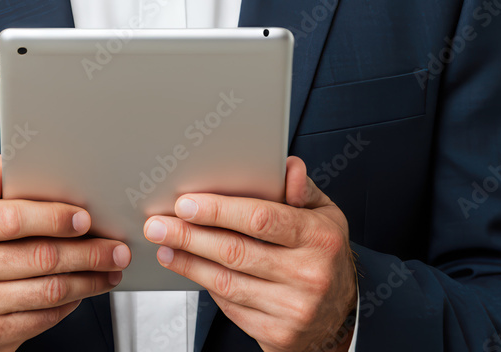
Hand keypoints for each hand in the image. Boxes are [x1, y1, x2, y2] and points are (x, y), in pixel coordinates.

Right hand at [0, 153, 130, 351]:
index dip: (53, 218)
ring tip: (112, 269)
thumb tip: (3, 163)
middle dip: (87, 252)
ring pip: (48, 291)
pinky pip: (42, 318)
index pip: (13, 219)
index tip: (85, 218)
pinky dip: (71, 304)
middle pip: (40, 257)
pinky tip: (86, 290)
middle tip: (117, 248)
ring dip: (89, 280)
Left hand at [142, 156, 356, 351]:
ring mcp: (293, 309)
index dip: (218, 210)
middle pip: (235, 251)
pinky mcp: (278, 336)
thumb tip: (287, 166)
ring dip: (189, 262)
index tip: (186, 203)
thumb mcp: (324, 213)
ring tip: (165, 245)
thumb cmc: (325, 253)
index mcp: (318, 238)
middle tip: (158, 223)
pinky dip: (207, 285)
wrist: (343, 314)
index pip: (260, 219)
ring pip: (226, 282)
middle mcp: (308, 275)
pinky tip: (191, 268)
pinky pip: (232, 306)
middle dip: (189, 235)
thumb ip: (301, 189)